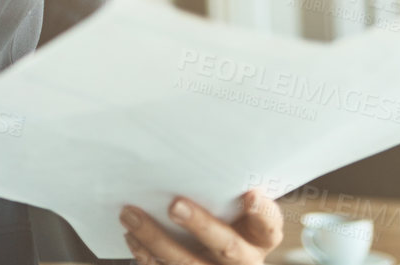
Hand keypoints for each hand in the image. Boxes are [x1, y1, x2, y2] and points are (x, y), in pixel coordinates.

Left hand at [121, 191, 283, 264]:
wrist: (219, 258)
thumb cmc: (226, 218)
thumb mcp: (237, 207)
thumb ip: (227, 188)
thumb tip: (197, 147)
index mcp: (259, 238)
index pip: (268, 226)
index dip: (261, 212)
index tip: (250, 194)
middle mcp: (243, 261)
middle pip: (226, 247)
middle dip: (200, 226)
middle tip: (175, 205)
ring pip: (188, 263)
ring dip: (156, 239)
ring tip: (131, 215)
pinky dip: (146, 255)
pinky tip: (132, 236)